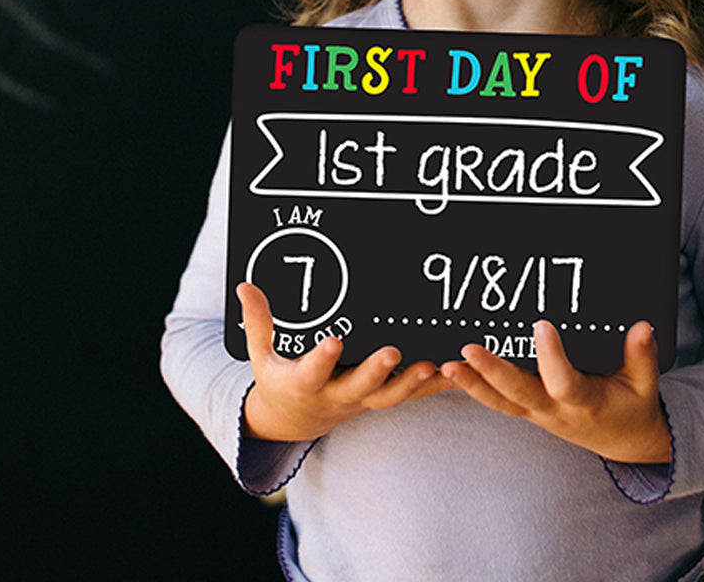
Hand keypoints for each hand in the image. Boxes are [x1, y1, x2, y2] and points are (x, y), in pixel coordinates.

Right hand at [237, 282, 450, 441]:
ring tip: (433, 364)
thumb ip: (259, 322)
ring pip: (392, 396)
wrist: (297, 419)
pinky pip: (412, 395)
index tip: (333, 341)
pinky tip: (457, 371)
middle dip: (378, 372)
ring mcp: (364, 400)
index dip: (323, 359)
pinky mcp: (383, 398)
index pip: (313, 371)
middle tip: (394, 352)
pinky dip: (435, 386)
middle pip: (361, 387)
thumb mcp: (262, 354)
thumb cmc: (280, 378)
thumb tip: (245, 284)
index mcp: (305, 383)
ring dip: (414, 383)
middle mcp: (338, 394)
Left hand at [441, 320, 670, 463]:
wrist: (622, 441)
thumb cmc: (632, 405)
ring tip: (446, 365)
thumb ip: (641, 356)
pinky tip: (450, 370)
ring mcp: (537, 413)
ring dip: (472, 385)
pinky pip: (496, 400)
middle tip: (468, 350)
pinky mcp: (526, 410)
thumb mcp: (645, 384)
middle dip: (492, 373)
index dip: (552, 356)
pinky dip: (473, 387)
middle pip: (518, 394)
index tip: (540, 323)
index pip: (564, 380)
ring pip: (499, 402)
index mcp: (586, 402)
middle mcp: (555, 411)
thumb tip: (642, 326)